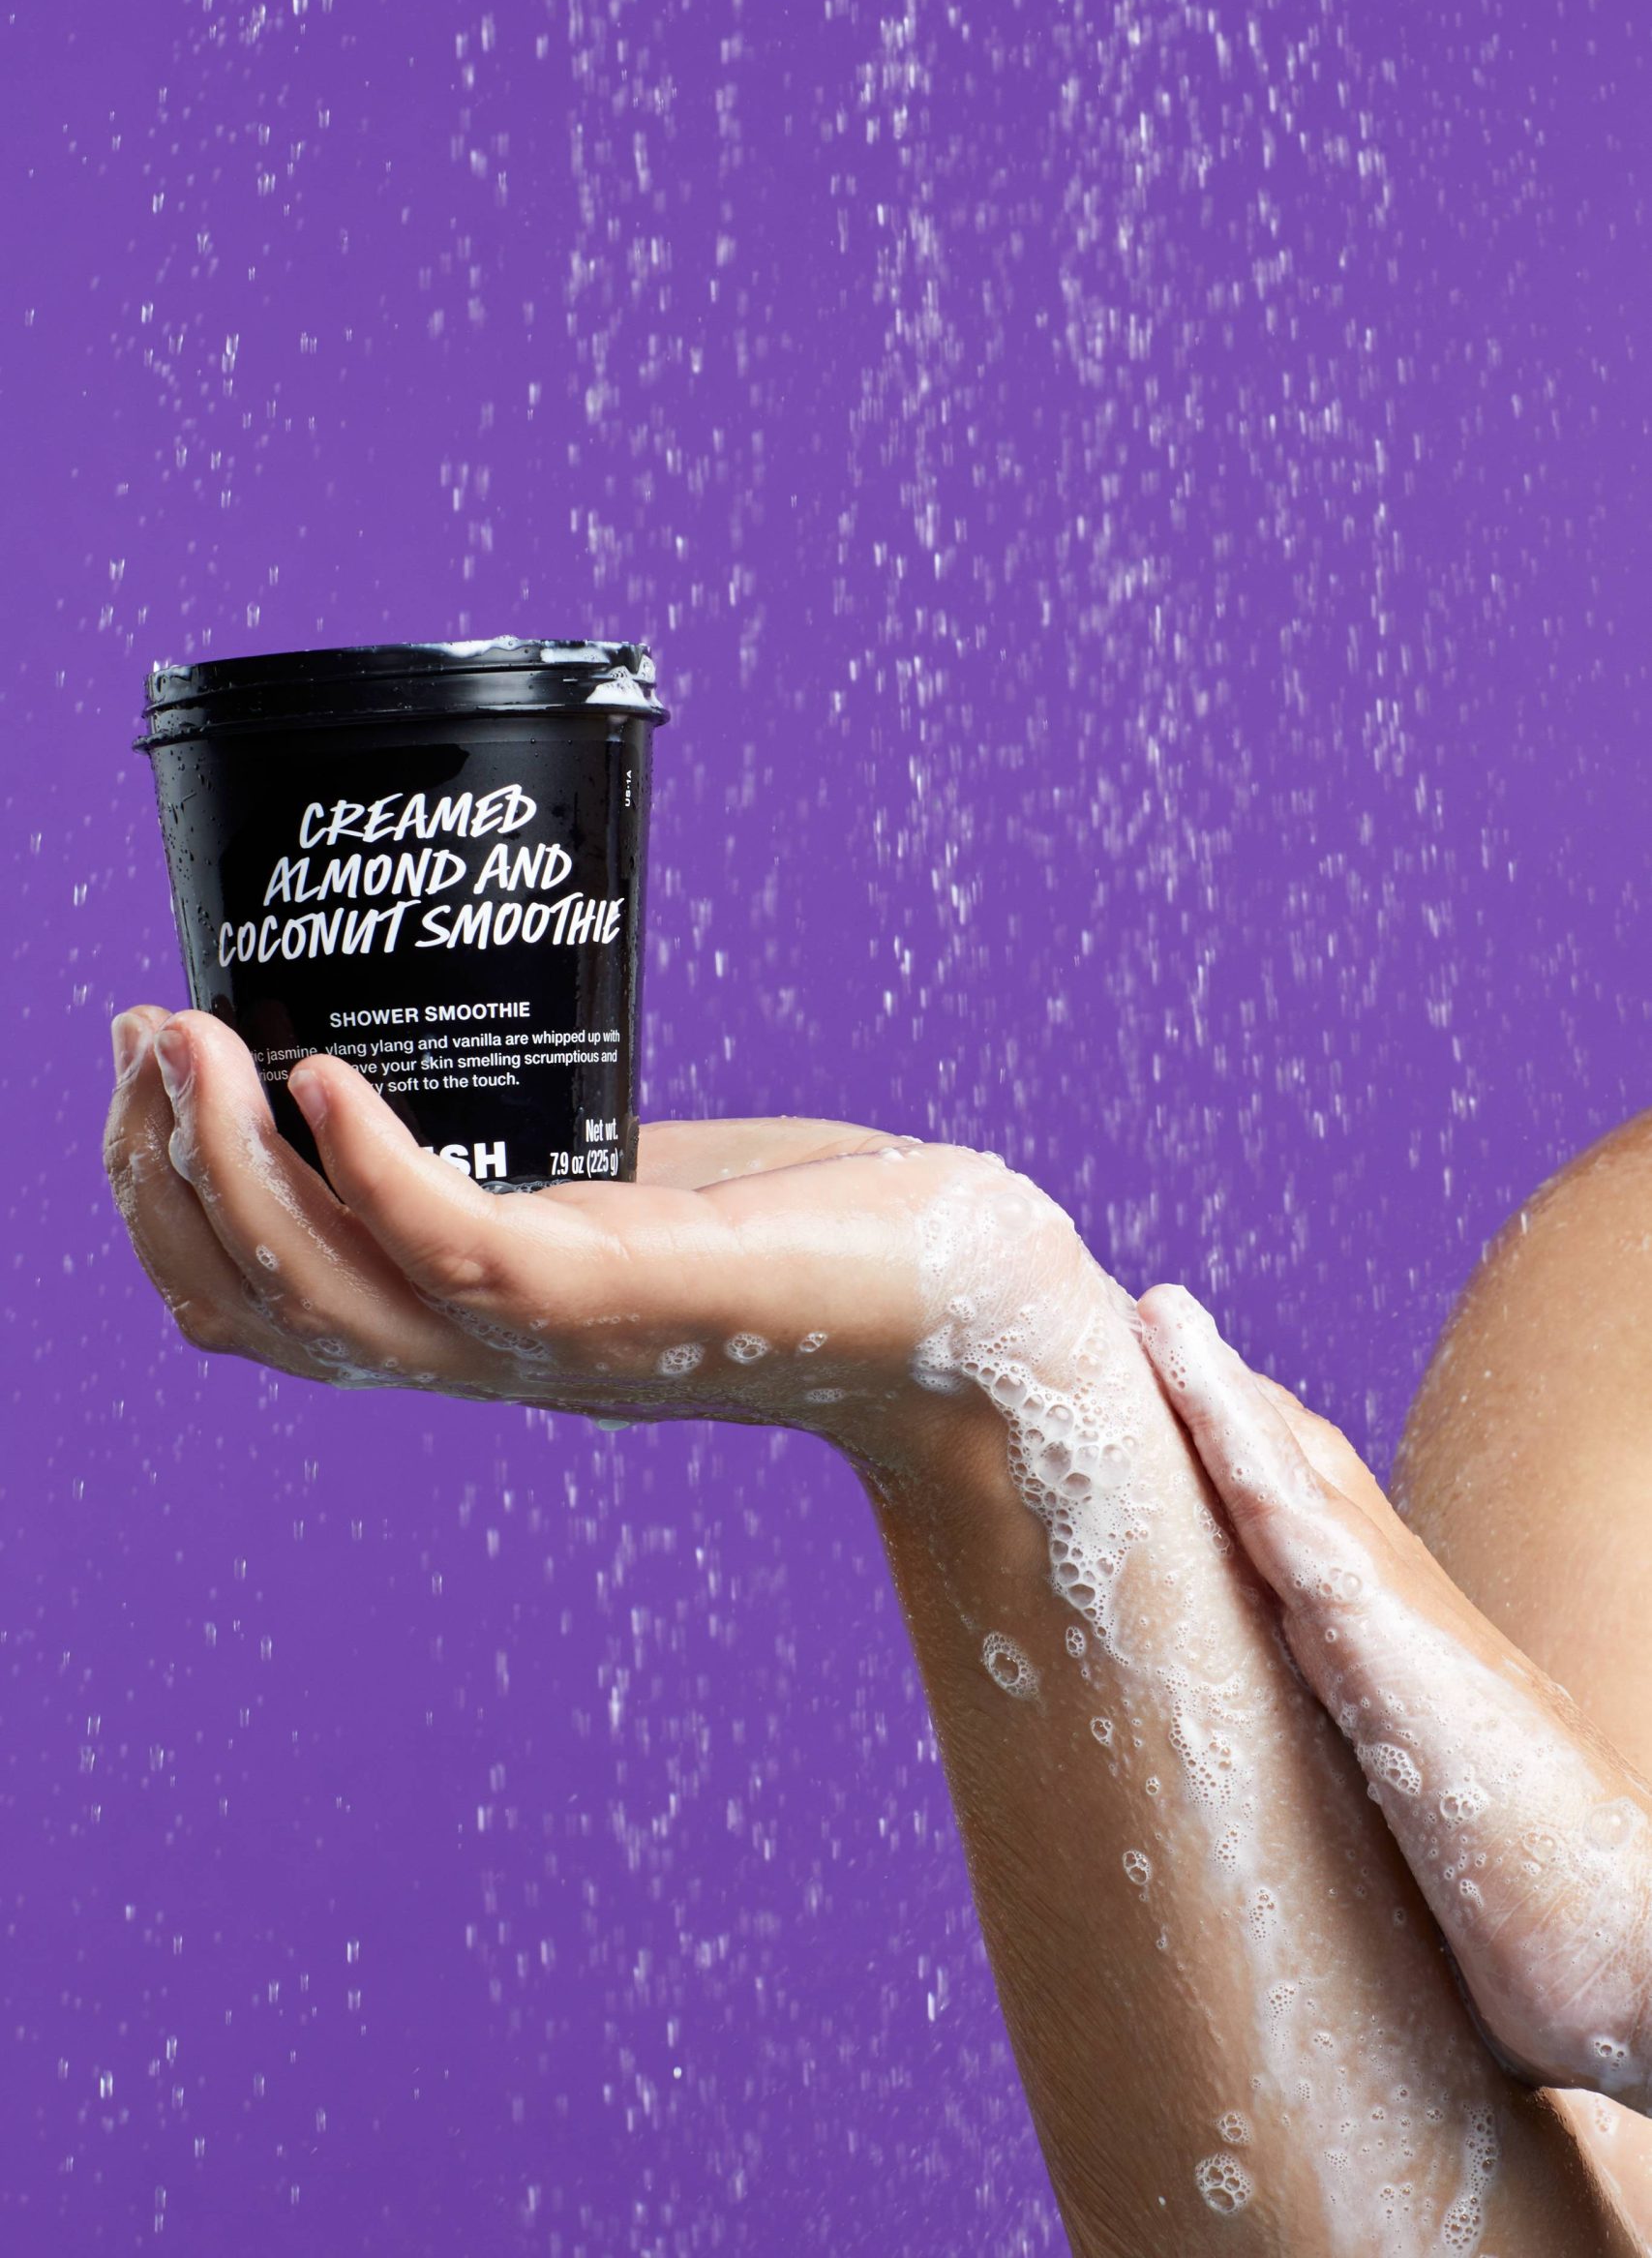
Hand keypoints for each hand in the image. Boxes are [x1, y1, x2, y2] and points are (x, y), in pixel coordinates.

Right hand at [103, 1006, 1099, 1483]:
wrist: (978, 1313)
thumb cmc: (818, 1233)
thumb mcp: (636, 1184)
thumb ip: (538, 1151)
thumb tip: (448, 1053)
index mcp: (472, 1322)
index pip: (259, 1304)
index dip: (169, 1197)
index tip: (150, 1054)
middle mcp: (487, 1350)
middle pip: (254, 1306)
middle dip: (162, 1172)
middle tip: (144, 1030)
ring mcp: (549, 1336)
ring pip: (323, 1293)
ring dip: (228, 1166)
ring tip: (189, 1036)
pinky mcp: (624, 1296)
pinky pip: (456, 1250)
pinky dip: (371, 1167)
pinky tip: (324, 1076)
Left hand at [1137, 1283, 1651, 2112]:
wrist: (1639, 1964)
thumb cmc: (1560, 1942)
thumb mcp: (1443, 1871)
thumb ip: (1389, 1843)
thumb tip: (1328, 1898)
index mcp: (1412, 1666)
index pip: (1315, 1538)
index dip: (1253, 1470)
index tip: (1187, 1414)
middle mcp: (1407, 1621)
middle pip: (1297, 1480)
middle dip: (1219, 1408)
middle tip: (1144, 1330)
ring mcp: (1400, 1622)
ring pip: (1287, 1476)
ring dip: (1214, 1389)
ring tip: (1151, 1312)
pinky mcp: (1388, 1647)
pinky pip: (1288, 1517)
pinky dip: (1230, 1434)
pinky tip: (1183, 1367)